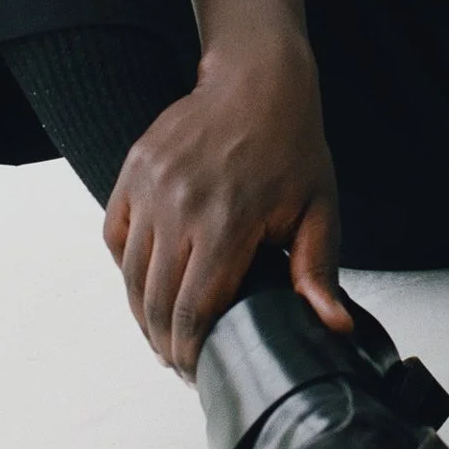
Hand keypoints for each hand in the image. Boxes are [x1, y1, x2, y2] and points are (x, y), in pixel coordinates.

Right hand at [102, 28, 350, 380]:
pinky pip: (115, 236)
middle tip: (181, 360)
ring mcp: (151, 186)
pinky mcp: (134, 171)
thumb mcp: (319, 208)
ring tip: (162, 332)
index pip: (194, 312)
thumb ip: (318, 273)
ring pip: (130, 275)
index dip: (191, 353)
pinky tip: (147, 283)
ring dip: (142, 313)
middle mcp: (181, 205)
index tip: (200, 370)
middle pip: (155, 303)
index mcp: (228, 221)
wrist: (257, 79)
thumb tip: (332, 329)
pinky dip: (126, 267)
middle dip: (165, 343)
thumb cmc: (292, 145)